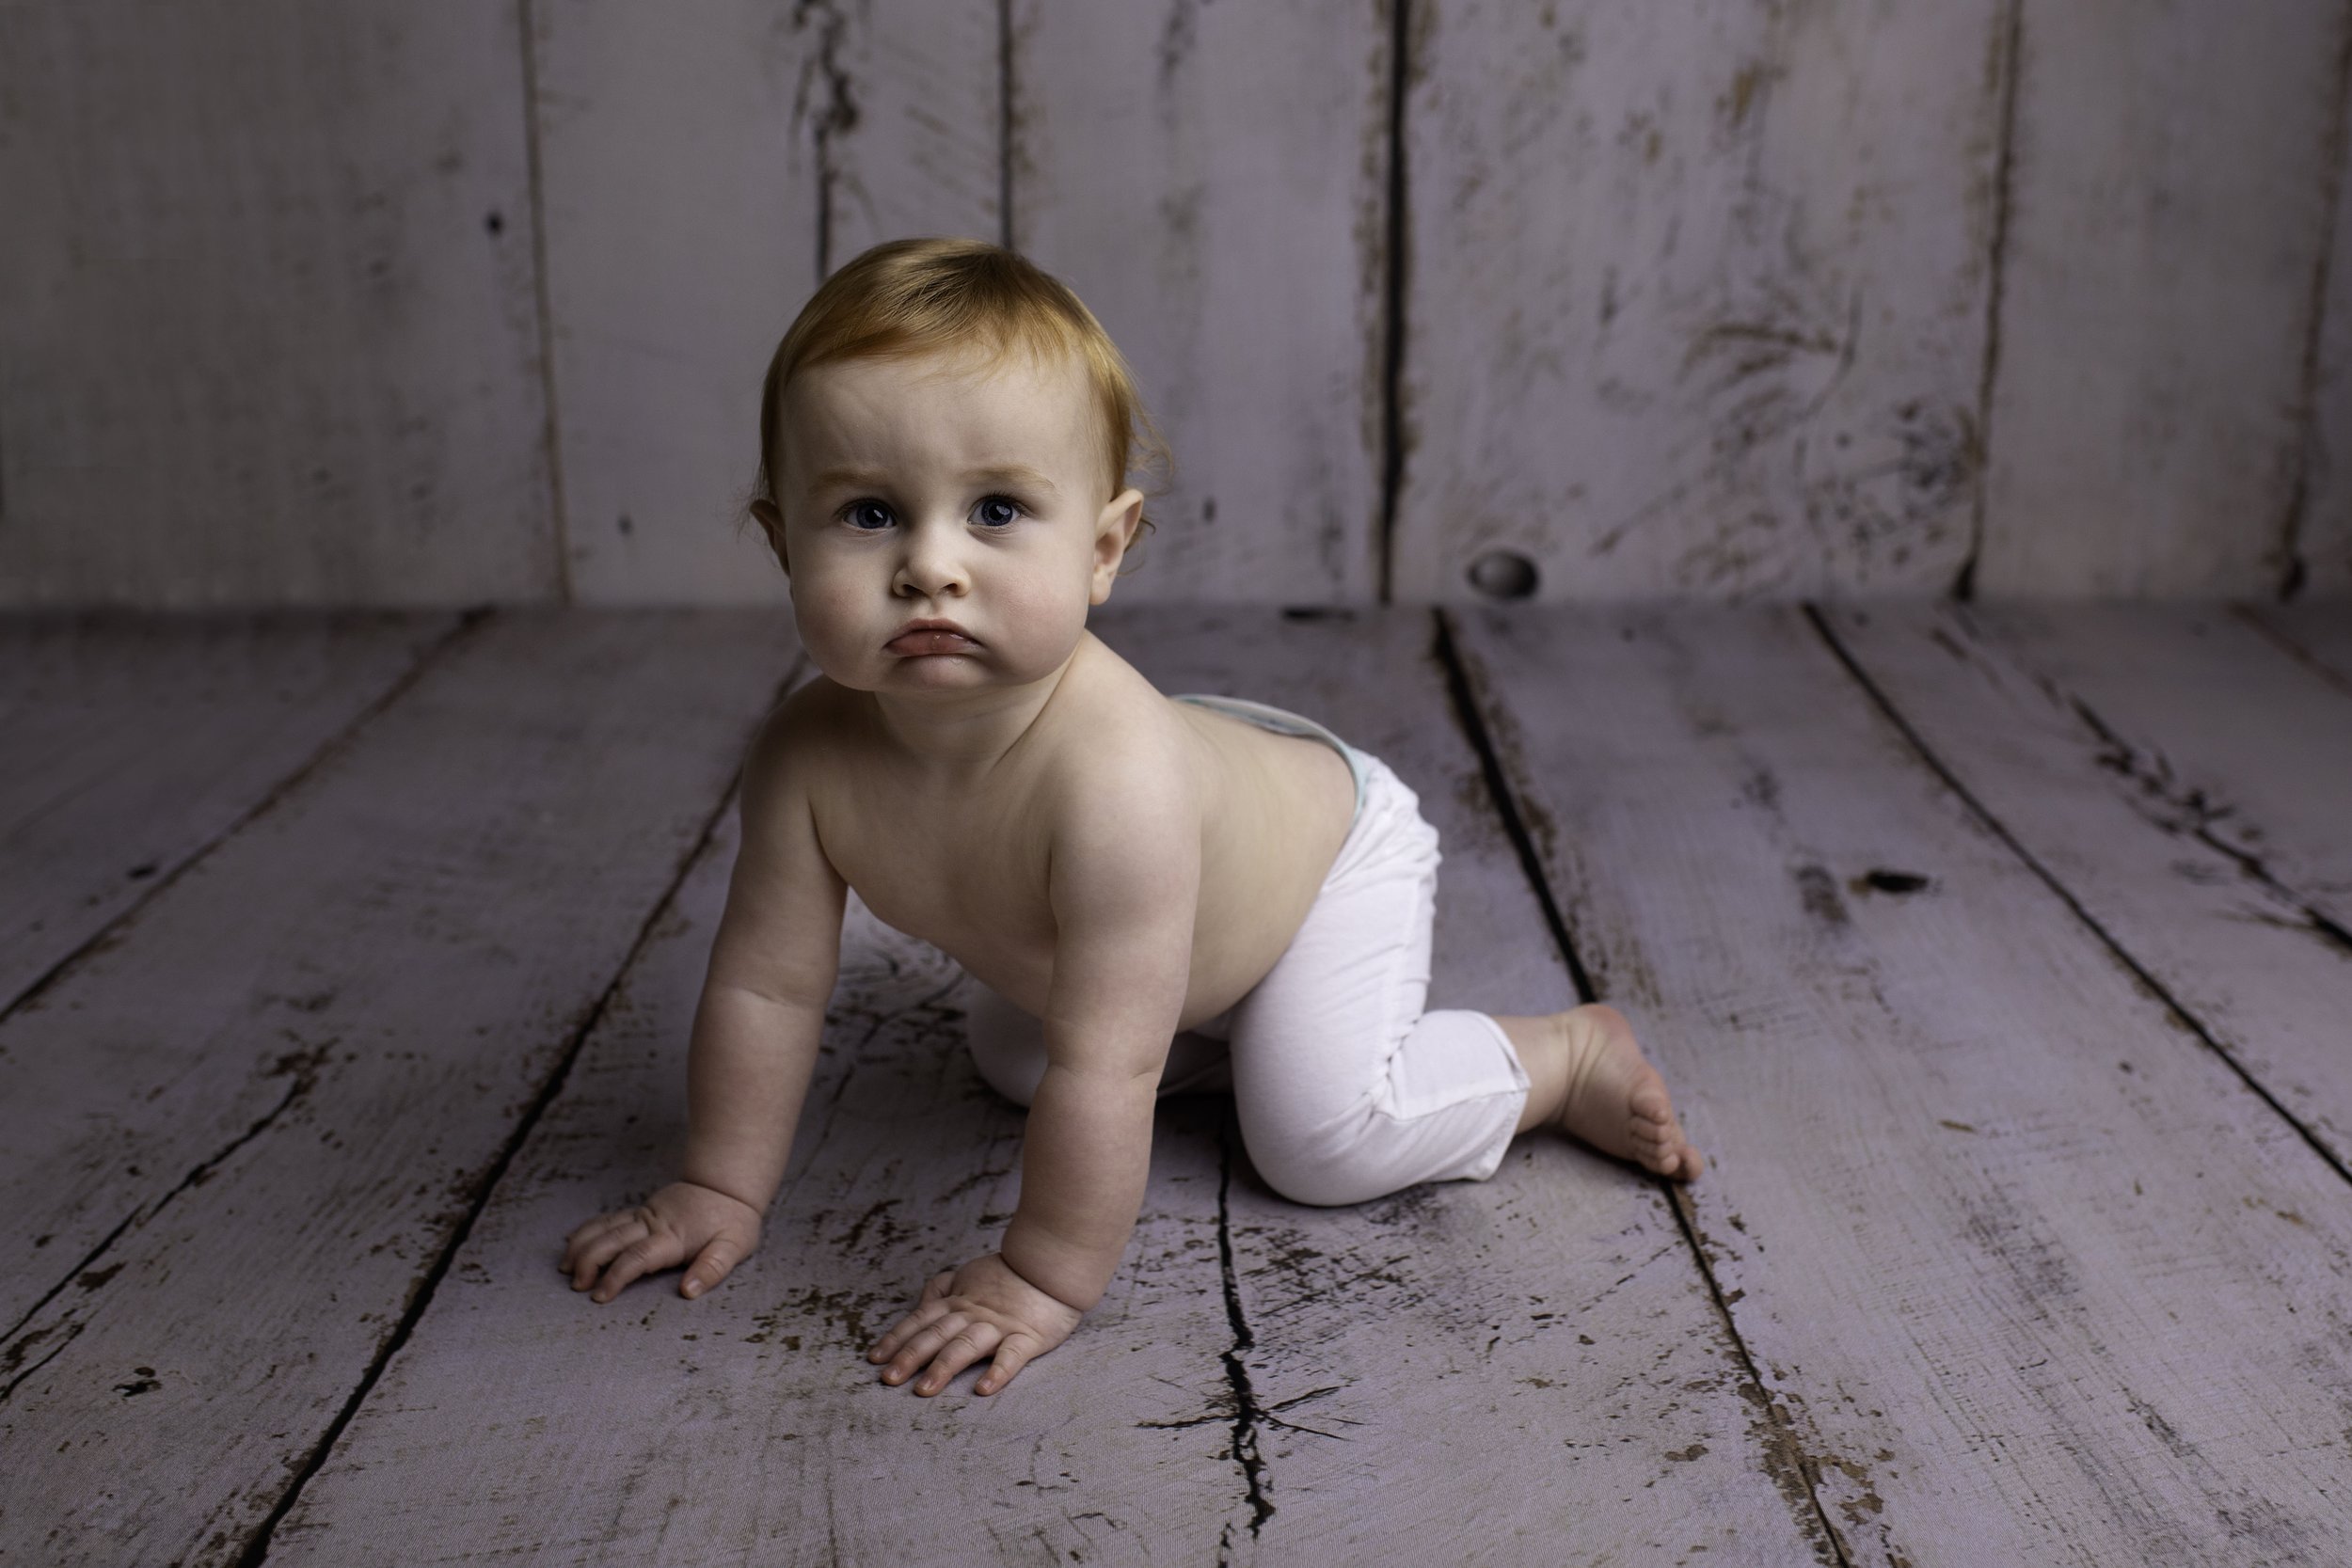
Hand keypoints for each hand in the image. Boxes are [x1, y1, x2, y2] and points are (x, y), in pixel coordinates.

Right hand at [561, 1180, 762, 1303]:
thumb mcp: (735, 1246)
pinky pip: (608, 1219)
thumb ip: (712, 1268)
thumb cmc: (733, 1220)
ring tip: (564, 1268)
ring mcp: (644, 1216)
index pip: (637, 1258)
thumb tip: (687, 1292)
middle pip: (611, 1240)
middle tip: (576, 1285)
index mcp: (673, 1238)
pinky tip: (571, 1241)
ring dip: (581, 1246)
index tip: (599, 1297)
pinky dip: (587, 1229)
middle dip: (588, 1261)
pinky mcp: (641, 1212)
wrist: (727, 1184)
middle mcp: (653, 1225)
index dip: (616, 1276)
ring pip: (604, 1227)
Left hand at [868, 1252, 1083, 1396]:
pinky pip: (1012, 1356)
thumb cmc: (1012, 1273)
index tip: (875, 1359)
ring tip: (924, 1390)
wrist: (1054, 1263)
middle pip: (937, 1335)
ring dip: (943, 1367)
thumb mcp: (969, 1274)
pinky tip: (983, 1389)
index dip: (897, 1338)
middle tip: (889, 1380)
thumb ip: (944, 1289)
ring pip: (967, 1346)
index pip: (921, 1320)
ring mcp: (1001, 1326)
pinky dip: (998, 1372)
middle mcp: (974, 1314)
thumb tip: (921, 1304)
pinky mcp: (1029, 1337)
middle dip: (910, 1357)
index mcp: (959, 1301)